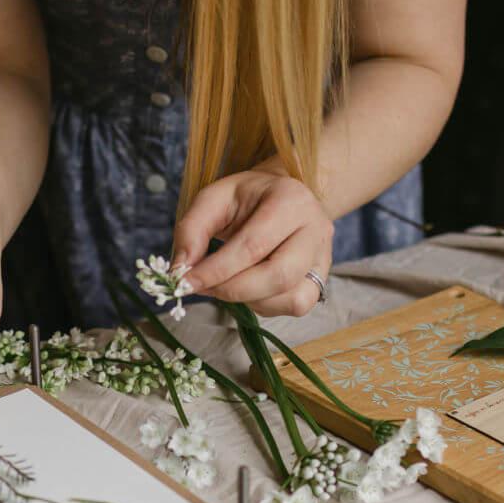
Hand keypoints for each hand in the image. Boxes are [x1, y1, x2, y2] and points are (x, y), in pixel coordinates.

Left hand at [172, 168, 333, 316]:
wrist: (282, 196)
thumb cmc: (246, 198)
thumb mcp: (213, 199)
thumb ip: (192, 230)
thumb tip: (180, 269)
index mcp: (291, 200)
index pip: (252, 246)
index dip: (215, 270)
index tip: (185, 283)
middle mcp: (316, 229)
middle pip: (278, 276)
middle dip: (232, 290)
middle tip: (202, 287)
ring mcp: (323, 257)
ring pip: (290, 297)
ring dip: (248, 300)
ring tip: (224, 283)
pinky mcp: (321, 279)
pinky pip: (295, 305)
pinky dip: (264, 305)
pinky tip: (248, 288)